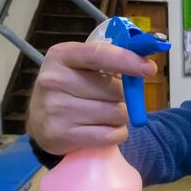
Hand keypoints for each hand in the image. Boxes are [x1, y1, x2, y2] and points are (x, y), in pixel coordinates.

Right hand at [26, 42, 155, 154]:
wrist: (41, 120)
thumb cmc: (72, 87)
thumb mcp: (84, 66)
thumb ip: (113, 60)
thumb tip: (147, 64)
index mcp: (61, 56)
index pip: (98, 55)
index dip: (127, 60)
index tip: (149, 68)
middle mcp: (53, 80)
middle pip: (115, 90)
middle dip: (122, 96)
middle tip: (109, 98)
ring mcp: (55, 109)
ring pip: (116, 113)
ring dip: (119, 116)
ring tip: (103, 114)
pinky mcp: (59, 135)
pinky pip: (110, 135)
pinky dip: (116, 134)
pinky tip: (101, 129)